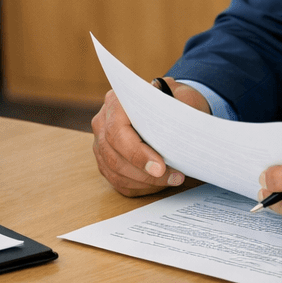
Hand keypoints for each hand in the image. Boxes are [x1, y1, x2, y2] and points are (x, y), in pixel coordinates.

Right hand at [91, 83, 207, 195]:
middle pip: (114, 156)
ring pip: (115, 172)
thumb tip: (180, 129)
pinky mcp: (105, 159)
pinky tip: (159, 183)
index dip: (137, 153)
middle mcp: (103, 121)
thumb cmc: (174, 100)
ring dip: (145, 182)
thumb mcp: (181, 96)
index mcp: (117, 101)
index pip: (117, 131)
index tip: (160, 167)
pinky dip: (140, 186)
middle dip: (145, 174)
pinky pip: (118, 180)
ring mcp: (101, 142)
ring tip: (173, 179)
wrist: (168, 104)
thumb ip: (179, 107)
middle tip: (174, 177)